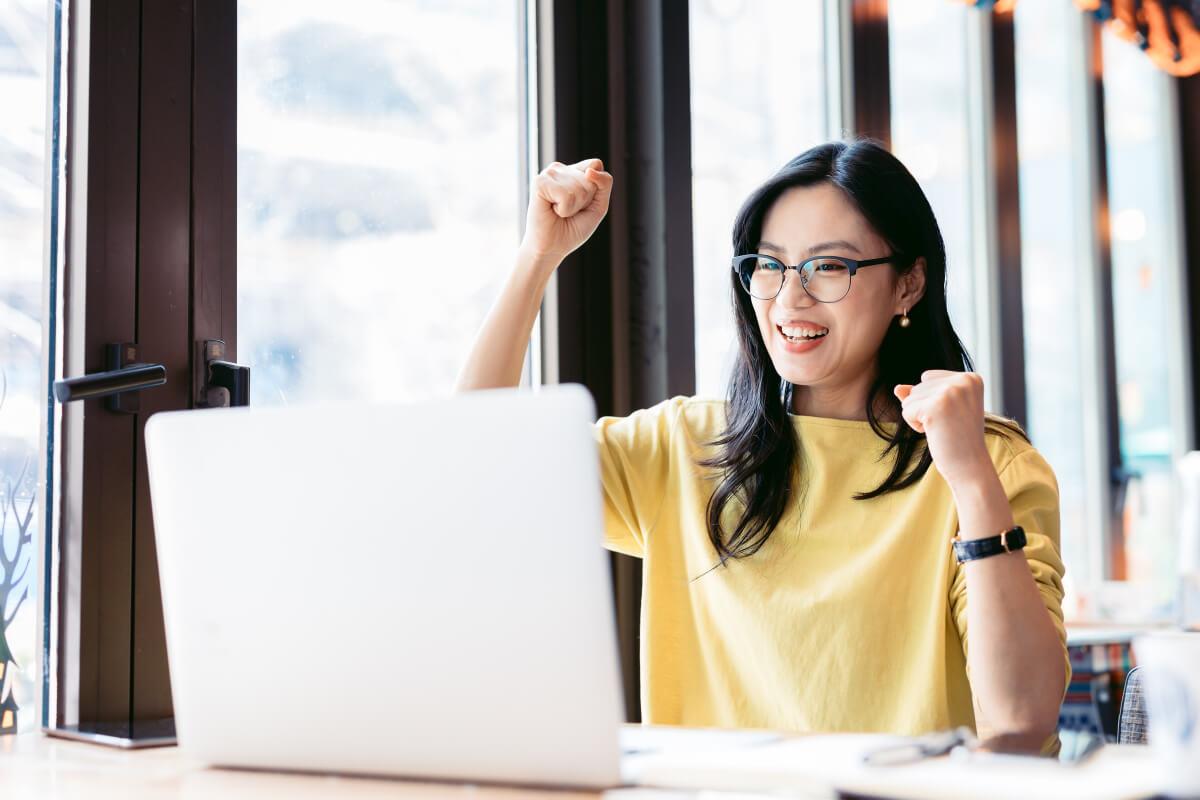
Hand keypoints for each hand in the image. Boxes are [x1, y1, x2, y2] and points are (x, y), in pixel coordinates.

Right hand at [520, 158, 613, 262]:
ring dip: (573, 207)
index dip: (595, 190)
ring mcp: (549, 173)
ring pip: (580, 188)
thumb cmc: (573, 228)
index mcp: (573, 170)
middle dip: (584, 201)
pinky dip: (564, 209)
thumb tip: (590, 171)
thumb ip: (604, 184)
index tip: (581, 204)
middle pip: (591, 179)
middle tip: (568, 211)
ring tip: (560, 212)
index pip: (596, 165)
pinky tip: (553, 210)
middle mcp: (560, 168)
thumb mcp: (599, 205)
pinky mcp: (539, 182)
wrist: (552, 247)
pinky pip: (566, 195)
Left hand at [894, 370, 991, 486]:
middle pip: (917, 386)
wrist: (970, 466)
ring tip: (943, 429)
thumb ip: (921, 393)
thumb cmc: (957, 439)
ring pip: (909, 398)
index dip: (933, 401)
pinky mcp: (935, 406)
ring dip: (920, 417)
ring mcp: (950, 391)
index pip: (928, 377)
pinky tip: (935, 433)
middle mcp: (963, 381)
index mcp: (970, 378)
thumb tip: (898, 388)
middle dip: (925, 409)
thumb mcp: (942, 409)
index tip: (954, 416)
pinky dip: (915, 425)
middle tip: (949, 425)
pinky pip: (906, 410)